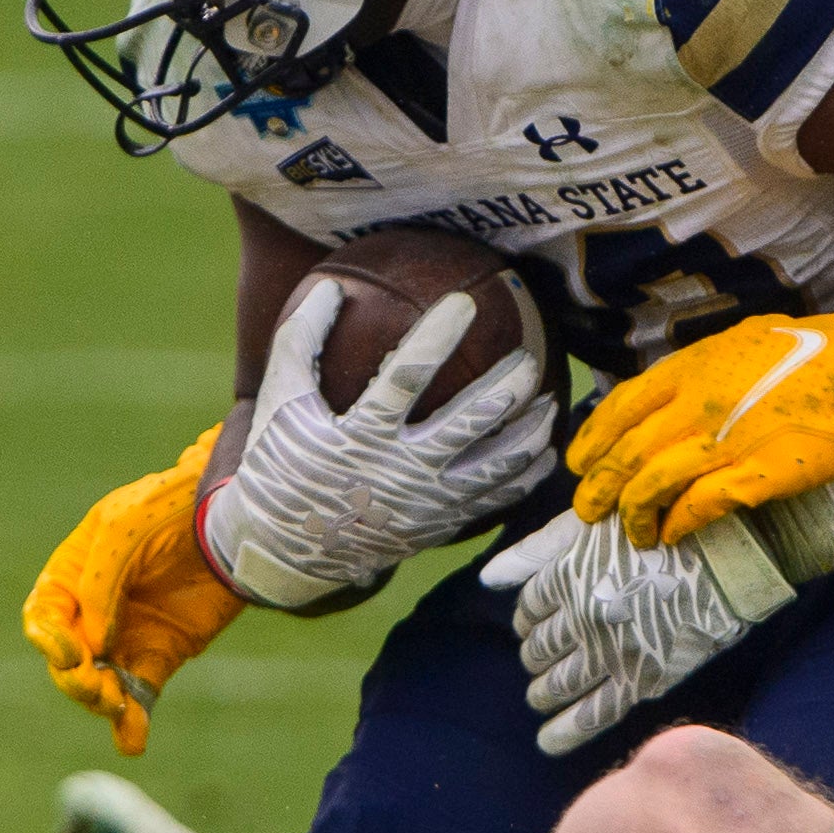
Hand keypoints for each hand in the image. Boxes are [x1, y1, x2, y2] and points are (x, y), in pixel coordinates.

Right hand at [24, 430, 249, 756]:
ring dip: (103, 702)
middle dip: (75, 679)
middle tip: (98, 689)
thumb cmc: (170, 506)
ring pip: (101, 683)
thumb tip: (95, 644)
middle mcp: (94, 609)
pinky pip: (140, 694)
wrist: (235, 517)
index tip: (70, 654)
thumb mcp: (123, 529)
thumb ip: (98, 584)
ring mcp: (129, 634)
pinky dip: (133, 721)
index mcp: (74, 573)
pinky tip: (133, 741)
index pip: (44, 616)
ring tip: (118, 708)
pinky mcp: (163, 653)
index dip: (48, 639)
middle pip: (67, 659)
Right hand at [203, 276, 560, 609]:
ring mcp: (425, 503)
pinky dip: (526, 475)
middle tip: (529, 356)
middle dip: (507, 386)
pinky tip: (544, 450)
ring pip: (495, 465)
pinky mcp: (440, 525)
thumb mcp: (281, 401)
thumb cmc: (283, 462)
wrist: (286, 548)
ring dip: (530, 430)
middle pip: (469, 422)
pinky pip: (496, 500)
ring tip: (552, 399)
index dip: (436, 338)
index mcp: (359, 436)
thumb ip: (301, 340)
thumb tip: (330, 284)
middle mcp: (399, 471)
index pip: (405, 377)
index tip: (464, 302)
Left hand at [485, 509, 794, 755]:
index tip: (532, 624)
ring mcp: (612, 650)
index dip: (528, 619)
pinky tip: (547, 742)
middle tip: (536, 663)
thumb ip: (536, 551)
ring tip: (539, 697)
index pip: (529, 608)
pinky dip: (567, 730)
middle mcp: (582, 617)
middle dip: (534, 657)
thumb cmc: (664, 524)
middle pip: (540, 647)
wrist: (734, 549)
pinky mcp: (644, 678)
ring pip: (560, 682)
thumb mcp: (595, 524)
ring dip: (544, 693)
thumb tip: (486, 579)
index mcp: (568, 575)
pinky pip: (595, 713)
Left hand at [567, 302, 833, 548]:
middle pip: (626, 453)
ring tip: (632, 534)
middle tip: (587, 512)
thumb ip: (703, 369)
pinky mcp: (758, 476)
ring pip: (652, 485)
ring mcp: (725, 441)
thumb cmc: (817, 351)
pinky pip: (700, 507)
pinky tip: (673, 537)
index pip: (619, 408)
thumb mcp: (744, 342)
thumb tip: (673, 395)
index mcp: (693, 368)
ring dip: (634, 515)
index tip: (580, 463)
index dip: (592, 440)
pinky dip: (679, 525)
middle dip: (598, 488)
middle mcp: (698, 404)